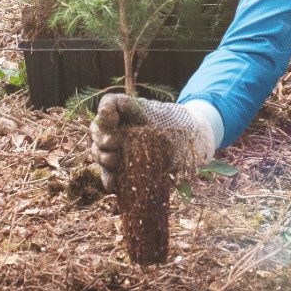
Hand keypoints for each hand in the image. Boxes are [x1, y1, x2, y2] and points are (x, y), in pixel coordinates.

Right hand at [94, 92, 219, 195]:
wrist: (193, 145)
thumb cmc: (176, 124)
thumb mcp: (157, 112)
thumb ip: (131, 108)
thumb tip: (104, 112)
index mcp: (127, 112)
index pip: (107, 106)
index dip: (105, 113)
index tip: (112, 122)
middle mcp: (119, 129)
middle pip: (97, 130)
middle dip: (102, 138)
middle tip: (114, 144)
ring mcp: (119, 149)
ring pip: (99, 151)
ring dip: (102, 157)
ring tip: (113, 161)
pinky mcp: (123, 168)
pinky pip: (109, 173)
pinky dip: (108, 178)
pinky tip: (111, 185)